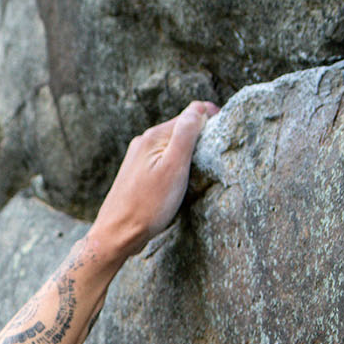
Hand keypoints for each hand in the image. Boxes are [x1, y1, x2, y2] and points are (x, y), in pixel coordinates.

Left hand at [89, 100, 217, 262]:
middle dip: (200, 134)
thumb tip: (198, 109)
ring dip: (188, 150)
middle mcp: (143, 143)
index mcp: (153, 137)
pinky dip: (176, 164)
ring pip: (171, 145)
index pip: (189, 114)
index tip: (226, 127)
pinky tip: (180, 178)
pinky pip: (162, 160)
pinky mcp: (136, 174)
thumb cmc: (147, 205)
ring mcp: (138, 159)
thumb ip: (186, 135)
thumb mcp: (174, 168)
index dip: (211, 118)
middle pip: (180, 128)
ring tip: (202, 164)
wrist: (117, 234)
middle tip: (218, 149)